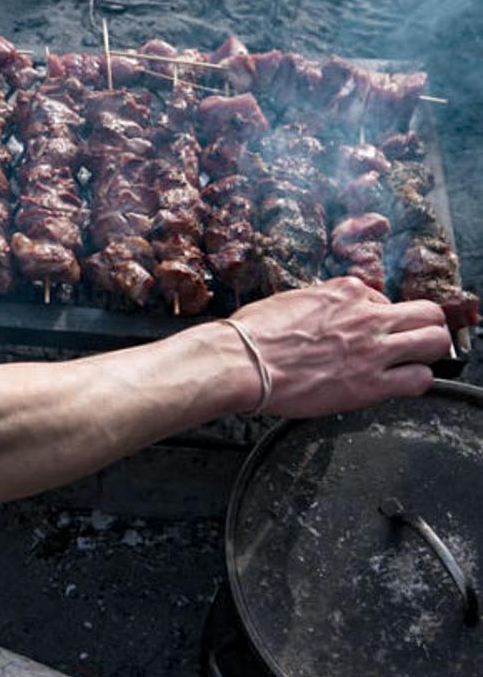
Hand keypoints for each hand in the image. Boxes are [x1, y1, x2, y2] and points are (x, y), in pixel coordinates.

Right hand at [228, 276, 451, 417]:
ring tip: (410, 362)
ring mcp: (373, 349)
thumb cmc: (252, 335)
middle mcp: (366, 316)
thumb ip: (318, 304)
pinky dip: (414, 382)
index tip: (368, 329)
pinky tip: (398, 384)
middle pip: (428, 313)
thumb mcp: (289, 301)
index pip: (383, 298)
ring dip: (426, 352)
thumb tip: (321, 314)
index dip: (377, 316)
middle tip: (410, 340)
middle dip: (423, 326)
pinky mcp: (371, 383)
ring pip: (435, 341)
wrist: (241, 362)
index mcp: (344, 292)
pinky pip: (419, 380)